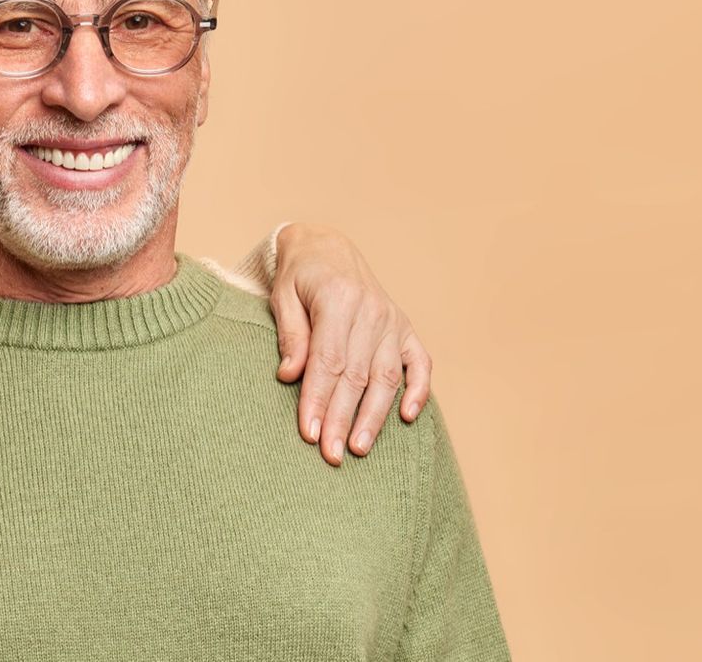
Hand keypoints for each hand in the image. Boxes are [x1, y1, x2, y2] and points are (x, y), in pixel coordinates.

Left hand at [270, 223, 432, 465]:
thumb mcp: (282, 296)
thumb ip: (290, 335)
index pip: (328, 361)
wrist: (325, 248)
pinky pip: (419, 363)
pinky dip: (417, 390)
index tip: (309, 432)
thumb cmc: (298, 276)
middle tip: (331, 454)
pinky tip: (407, 417)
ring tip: (359, 448)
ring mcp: (393, 321)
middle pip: (357, 376)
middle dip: (343, 418)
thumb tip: (290, 376)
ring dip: (374, 416)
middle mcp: (372, 311)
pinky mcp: (406, 329)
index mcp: (339, 300)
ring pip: (386, 377)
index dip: (319, 399)